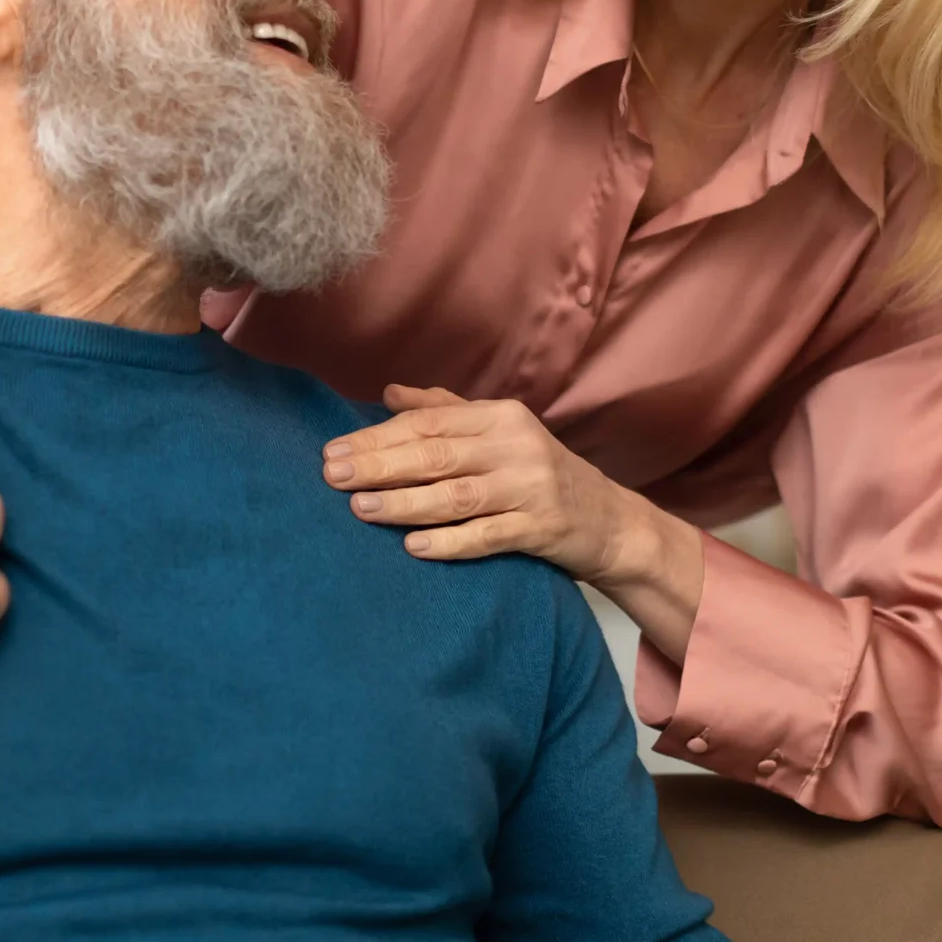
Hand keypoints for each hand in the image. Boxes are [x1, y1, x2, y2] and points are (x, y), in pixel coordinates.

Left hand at [322, 387, 707, 661]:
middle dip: (380, 465)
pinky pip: (488, 536)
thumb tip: (388, 394)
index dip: (378, 437)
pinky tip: (413, 547)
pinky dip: (449, 542)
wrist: (608, 521)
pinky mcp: (542, 530)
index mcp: (501, 417)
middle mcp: (516, 447)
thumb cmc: (539, 472)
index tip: (334, 451)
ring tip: (360, 508)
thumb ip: (445, 412)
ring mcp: (531, 489)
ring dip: (404, 503)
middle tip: (333, 476)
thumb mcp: (500, 432)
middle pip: (437, 456)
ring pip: (456, 496)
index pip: (429, 424)